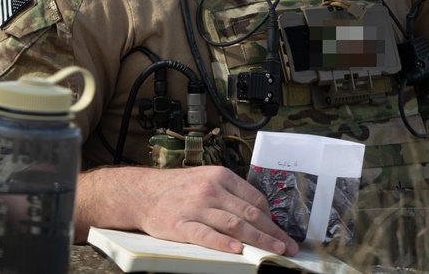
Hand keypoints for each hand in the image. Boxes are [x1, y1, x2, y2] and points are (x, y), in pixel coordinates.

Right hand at [76, 165, 298, 255]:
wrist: (141, 193)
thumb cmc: (176, 189)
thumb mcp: (205, 179)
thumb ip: (229, 193)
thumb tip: (257, 212)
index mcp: (219, 176)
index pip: (254, 198)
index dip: (271, 218)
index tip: (282, 232)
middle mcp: (210, 189)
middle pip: (249, 213)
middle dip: (272, 232)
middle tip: (287, 246)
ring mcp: (195, 207)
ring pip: (234, 224)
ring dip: (258, 240)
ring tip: (273, 252)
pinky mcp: (181, 225)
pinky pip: (206, 235)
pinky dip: (223, 242)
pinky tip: (237, 250)